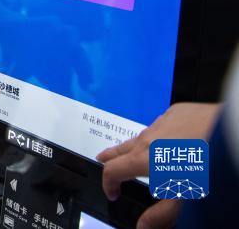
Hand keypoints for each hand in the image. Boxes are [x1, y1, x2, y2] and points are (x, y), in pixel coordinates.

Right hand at [97, 102, 219, 228]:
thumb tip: (142, 227)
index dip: (108, 184)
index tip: (112, 192)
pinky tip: (172, 141)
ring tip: (138, 154)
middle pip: (119, 148)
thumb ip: (160, 214)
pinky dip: (160, 134)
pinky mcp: (177, 112)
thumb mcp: (185, 199)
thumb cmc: (209, 168)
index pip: (112, 171)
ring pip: (141, 135)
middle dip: (109, 158)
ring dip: (135, 147)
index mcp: (143, 160)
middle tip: (102, 161)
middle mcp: (147, 138)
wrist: (233, 135)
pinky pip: (162, 124)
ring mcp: (162, 122)